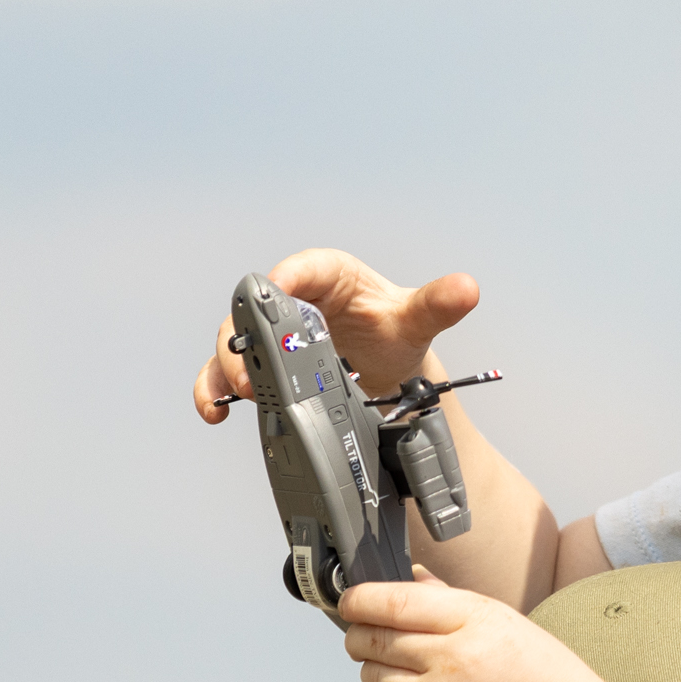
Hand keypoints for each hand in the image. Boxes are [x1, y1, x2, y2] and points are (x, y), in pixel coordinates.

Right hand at [190, 247, 483, 422]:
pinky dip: (213, 391)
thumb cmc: (393, 330)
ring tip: (238, 394)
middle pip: (255, 308)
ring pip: (233, 342)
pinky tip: (215, 412)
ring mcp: (271, 336)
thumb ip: (437, 304)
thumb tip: (467, 289)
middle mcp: (292, 301)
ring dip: (227, 366)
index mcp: (328, 276)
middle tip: (255, 366)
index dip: (287, 278)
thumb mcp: (416, 319)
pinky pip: (223, 373)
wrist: (385, 365)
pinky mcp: (261, 366)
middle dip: (248, 334)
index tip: (277, 291)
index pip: (303, 269)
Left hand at [338, 573, 607, 681]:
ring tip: (409, 672)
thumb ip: (450, 601)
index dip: (361, 599)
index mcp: (474, 621)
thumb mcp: (506, 624)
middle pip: (372, 638)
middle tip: (367, 635)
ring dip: (377, 670)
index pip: (394, 601)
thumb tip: (410, 579)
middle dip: (361, 634)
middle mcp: (451, 659)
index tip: (352, 600)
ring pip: (372, 676)